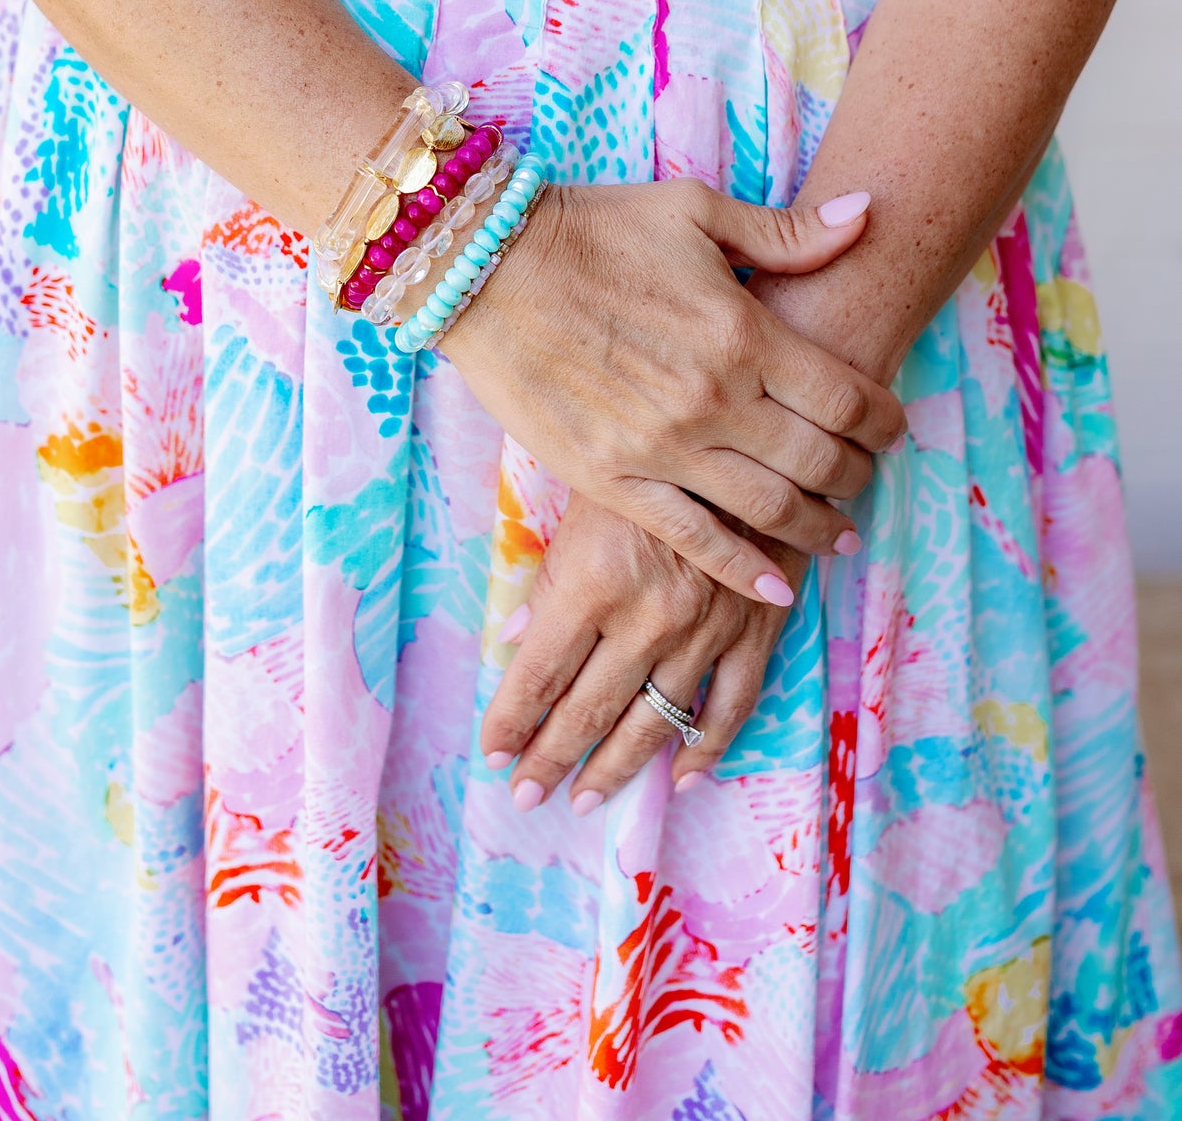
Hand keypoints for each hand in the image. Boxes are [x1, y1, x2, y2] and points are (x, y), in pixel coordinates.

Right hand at [444, 178, 903, 604]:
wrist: (486, 266)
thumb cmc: (593, 229)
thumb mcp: (695, 210)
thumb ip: (785, 232)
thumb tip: (869, 212)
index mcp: (744, 331)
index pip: (846, 396)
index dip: (883, 419)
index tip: (891, 427)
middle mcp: (716, 398)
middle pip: (819, 460)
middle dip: (857, 475)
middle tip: (866, 477)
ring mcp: (664, 447)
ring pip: (769, 509)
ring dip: (818, 527)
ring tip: (838, 532)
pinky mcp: (613, 479)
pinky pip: (694, 539)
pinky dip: (744, 571)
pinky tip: (776, 586)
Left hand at [480, 492, 801, 809]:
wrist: (751, 444)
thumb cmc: (652, 463)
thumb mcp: (585, 504)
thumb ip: (550, 577)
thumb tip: (513, 640)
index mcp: (595, 583)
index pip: (540, 673)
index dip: (512, 720)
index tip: (492, 752)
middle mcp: (647, 618)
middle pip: (588, 710)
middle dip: (549, 760)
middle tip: (524, 796)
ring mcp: (705, 632)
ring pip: (654, 724)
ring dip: (613, 769)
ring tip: (581, 801)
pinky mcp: (754, 633)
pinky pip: (731, 708)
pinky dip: (705, 750)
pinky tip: (679, 779)